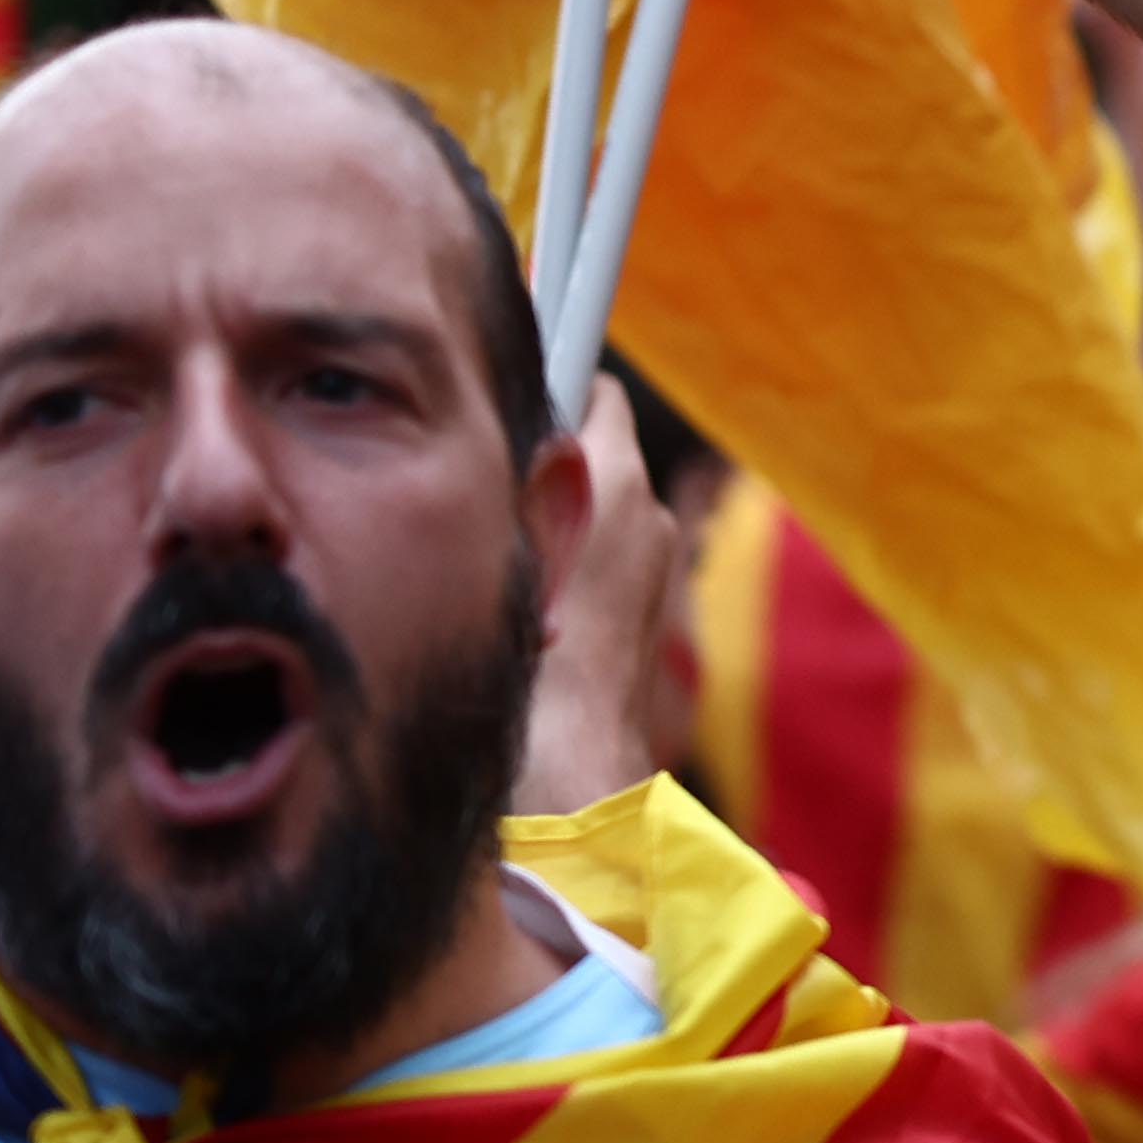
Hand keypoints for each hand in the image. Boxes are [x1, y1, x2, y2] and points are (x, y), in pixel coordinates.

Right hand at [513, 378, 678, 812]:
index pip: (595, 391)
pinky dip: (571, 565)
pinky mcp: (651, 609)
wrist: (565, 753)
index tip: (511, 401)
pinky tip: (526, 598)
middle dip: (548, 460)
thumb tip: (520, 425)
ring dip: (555, 517)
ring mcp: (657, 564)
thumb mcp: (499, 533)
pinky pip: (606, 561)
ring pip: (599, 511)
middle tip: (484, 483)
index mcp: (618, 479)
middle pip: (595, 452)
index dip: (554, 389)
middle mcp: (651, 513)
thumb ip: (517, 468)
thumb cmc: (524, 643)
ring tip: (498, 553)